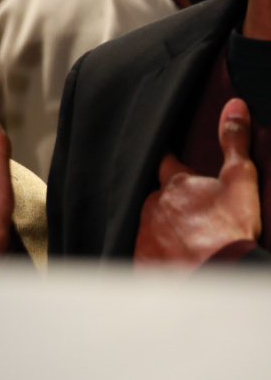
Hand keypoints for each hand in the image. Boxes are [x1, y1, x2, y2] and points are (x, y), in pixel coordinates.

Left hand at [135, 98, 261, 268]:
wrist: (216, 274)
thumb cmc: (230, 228)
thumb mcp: (239, 179)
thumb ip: (234, 142)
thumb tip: (234, 105)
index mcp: (175, 184)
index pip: (165, 163)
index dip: (168, 160)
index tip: (167, 157)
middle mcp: (152, 205)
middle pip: (157, 198)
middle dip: (169, 202)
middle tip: (187, 213)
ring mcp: (143, 232)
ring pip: (150, 224)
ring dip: (162, 227)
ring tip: (182, 238)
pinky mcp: (140, 258)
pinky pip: (145, 251)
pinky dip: (156, 253)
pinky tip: (170, 259)